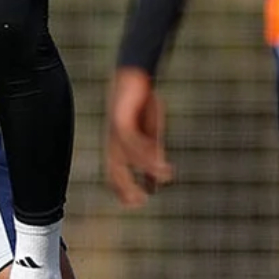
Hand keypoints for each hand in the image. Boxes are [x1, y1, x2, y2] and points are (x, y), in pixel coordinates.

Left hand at [106, 67, 172, 207]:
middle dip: (125, 187)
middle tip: (140, 202)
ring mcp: (115, 131)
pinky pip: (133, 139)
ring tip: (166, 175)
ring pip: (126, 156)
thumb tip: (159, 179)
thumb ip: (151, 155)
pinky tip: (160, 157)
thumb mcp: (149, 133)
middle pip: (113, 170)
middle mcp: (112, 141)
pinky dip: (147, 151)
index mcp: (116, 146)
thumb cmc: (141, 105)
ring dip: (147, 167)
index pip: (114, 174)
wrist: (134, 75)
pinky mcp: (121, 118)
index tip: (137, 203)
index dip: (122, 191)